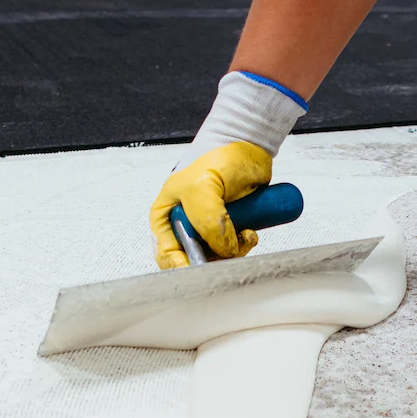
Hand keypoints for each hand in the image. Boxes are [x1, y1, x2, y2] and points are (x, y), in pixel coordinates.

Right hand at [151, 141, 270, 268]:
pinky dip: (245, 245)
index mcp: (165, 216)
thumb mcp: (203, 187)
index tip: (201, 269)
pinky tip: (250, 231)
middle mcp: (185, 225)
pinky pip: (235, 250)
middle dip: (213, 259)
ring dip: (233, 252)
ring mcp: (208, 229)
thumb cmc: (219, 157)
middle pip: (193, 260)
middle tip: (229, 249)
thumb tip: (222, 250)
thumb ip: (207, 221)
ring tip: (244, 233)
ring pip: (217, 258)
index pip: (166, 254)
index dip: (182, 266)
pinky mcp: (229, 229)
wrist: (251, 148)